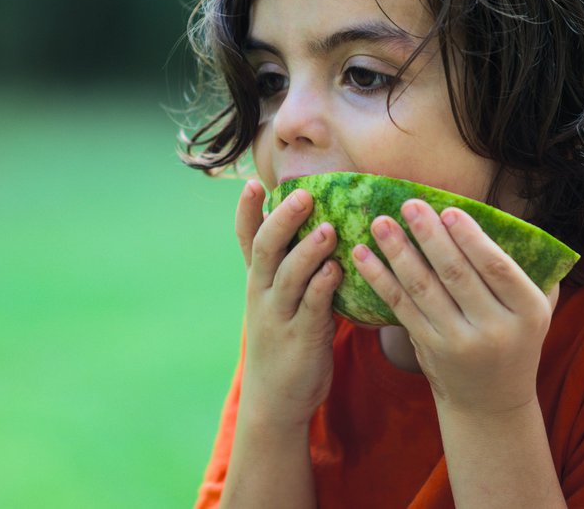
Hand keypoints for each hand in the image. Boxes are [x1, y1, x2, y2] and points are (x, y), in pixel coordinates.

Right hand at [234, 180, 341, 428]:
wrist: (274, 400)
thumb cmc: (283, 339)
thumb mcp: (277, 300)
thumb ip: (291, 266)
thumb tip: (317, 224)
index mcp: (257, 280)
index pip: (246, 238)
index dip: (246, 211)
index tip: (251, 183)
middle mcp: (262, 293)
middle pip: (266, 248)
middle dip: (282, 219)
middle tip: (303, 194)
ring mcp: (279, 316)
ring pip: (289, 276)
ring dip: (308, 250)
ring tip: (329, 229)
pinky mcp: (301, 338)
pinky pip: (312, 308)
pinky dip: (322, 287)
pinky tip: (337, 271)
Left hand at [352, 200, 558, 416]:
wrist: (492, 402)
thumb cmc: (514, 339)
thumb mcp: (535, 309)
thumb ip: (525, 269)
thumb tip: (502, 217)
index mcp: (527, 311)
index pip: (497, 268)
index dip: (472, 239)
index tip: (448, 211)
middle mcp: (494, 329)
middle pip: (456, 274)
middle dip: (429, 237)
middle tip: (409, 205)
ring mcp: (459, 342)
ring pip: (424, 289)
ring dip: (398, 252)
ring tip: (381, 223)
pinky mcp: (429, 348)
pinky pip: (401, 307)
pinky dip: (380, 279)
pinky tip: (363, 256)